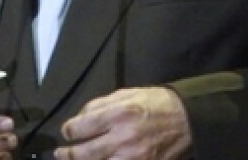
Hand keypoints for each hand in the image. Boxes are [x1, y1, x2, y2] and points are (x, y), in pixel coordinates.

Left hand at [55, 87, 191, 159]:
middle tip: (61, 153)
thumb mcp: (126, 94)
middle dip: (67, 154)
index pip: (81, 127)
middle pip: (85, 153)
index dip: (69, 131)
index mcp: (118, 114)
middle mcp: (123, 138)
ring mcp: (133, 157)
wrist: (187, 120)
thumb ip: (100, 105)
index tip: (67, 132)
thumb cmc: (155, 103)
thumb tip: (79, 118)